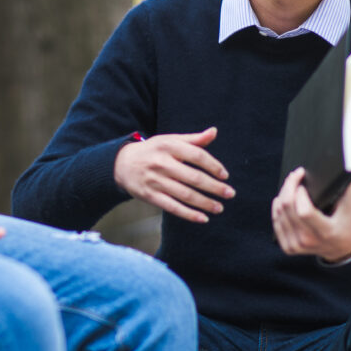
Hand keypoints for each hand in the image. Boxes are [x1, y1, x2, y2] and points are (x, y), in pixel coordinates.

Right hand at [113, 128, 234, 222]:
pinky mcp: (149, 195)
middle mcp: (161, 163)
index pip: (196, 156)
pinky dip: (188, 214)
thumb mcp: (169, 140)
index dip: (213, 166)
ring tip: (219, 207)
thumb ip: (193, 139)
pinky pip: (172, 207)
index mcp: (168, 146)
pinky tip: (203, 218)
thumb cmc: (152, 151)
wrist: (121, 164)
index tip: (225, 175)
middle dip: (214, 187)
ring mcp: (155, 180)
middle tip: (230, 193)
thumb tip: (214, 131)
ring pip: (184, 194)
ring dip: (205, 203)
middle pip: (193, 177)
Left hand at [271, 168, 350, 261]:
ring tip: (291, 184)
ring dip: (283, 194)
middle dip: (289, 186)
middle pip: (287, 208)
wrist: (341, 249)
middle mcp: (308, 241)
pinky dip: (278, 207)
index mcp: (325, 232)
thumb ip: (348, 187)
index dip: (299, 193)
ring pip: (279, 212)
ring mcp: (296, 246)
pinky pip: (276, 221)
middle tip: (295, 175)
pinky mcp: (288, 247)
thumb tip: (347, 165)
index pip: (304, 211)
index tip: (303, 178)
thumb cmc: (345, 223)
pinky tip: (282, 198)